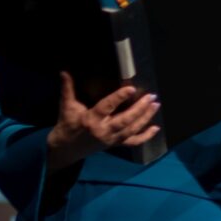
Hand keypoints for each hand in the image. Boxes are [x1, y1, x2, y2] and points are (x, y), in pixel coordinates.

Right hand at [45, 74, 159, 169]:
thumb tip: (64, 71)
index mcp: (91, 119)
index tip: (131, 88)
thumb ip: (67, 88)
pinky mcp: (115, 144)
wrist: (66, 149)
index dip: (119, 97)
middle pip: (125, 120)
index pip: (107, 107)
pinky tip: (156, 128)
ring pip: (131, 130)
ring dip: (145, 118)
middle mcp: (103, 130)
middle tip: (151, 97)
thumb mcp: (66, 106)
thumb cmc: (67, 125)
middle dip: (139, 109)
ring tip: (155, 105)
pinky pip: (133, 142)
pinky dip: (145, 137)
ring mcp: (111, 139)